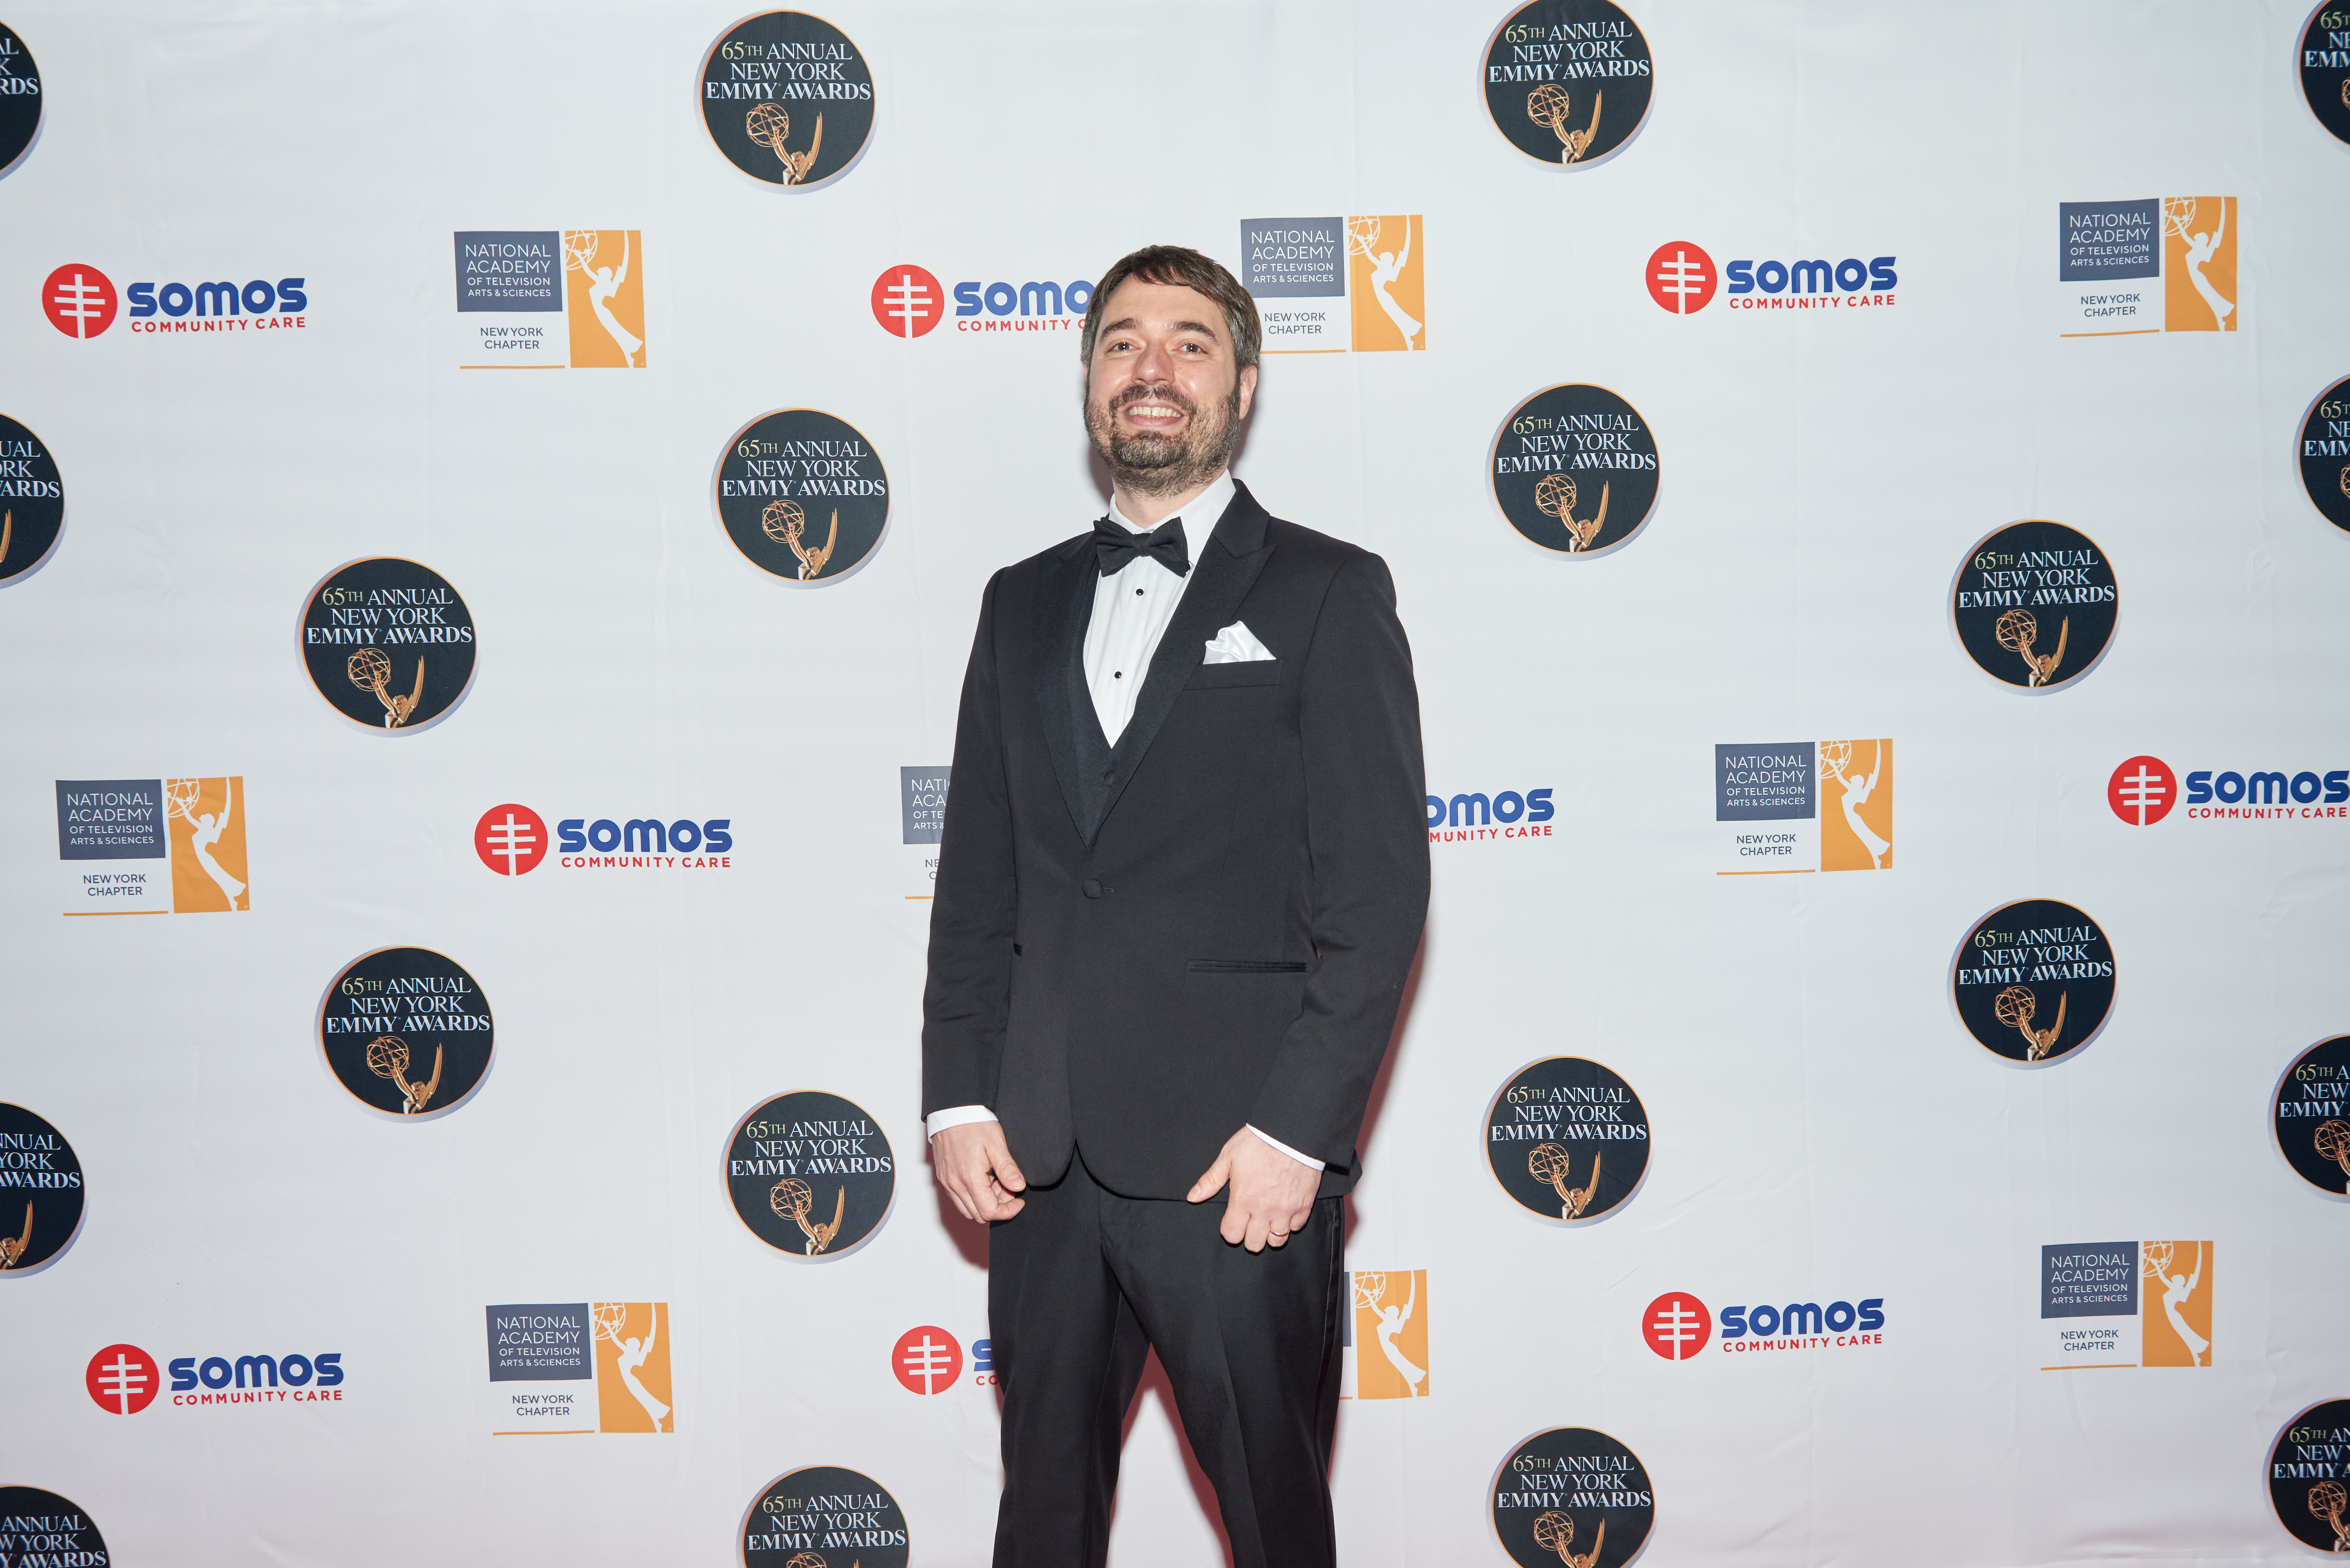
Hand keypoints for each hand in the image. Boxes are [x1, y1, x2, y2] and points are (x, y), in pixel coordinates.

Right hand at [931, 1121, 1026, 1222]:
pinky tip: (983, 1180)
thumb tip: (1019, 1186)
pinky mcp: (944, 1178)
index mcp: (970, 1178)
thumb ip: (1007, 1168)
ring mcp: (947, 1182)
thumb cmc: (973, 1124)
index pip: (990, 1212)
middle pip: (979, 1215)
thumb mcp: (996, 1143)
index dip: (1008, 1211)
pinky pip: (958, 1199)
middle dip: (998, 1207)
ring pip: (968, 1209)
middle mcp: (955, 1184)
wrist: (952, 1112)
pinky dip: (973, 1197)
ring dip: (985, 1203)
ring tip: (996, 1183)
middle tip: (1008, 1189)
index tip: (1019, 1200)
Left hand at [1186, 1128, 1318, 1251]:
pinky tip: (1285, 1209)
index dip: (1229, 1231)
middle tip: (1250, 1222)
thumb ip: (1211, 1180)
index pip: (1232, 1234)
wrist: (1291, 1131)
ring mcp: (1286, 1210)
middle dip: (1248, 1236)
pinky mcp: (1304, 1205)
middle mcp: (1264, 1210)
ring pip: (1277, 1240)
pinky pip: (1297, 1227)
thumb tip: (1193, 1197)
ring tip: (1268, 1219)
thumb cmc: (1259, 1141)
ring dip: (1270, 1233)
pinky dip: (1290, 1222)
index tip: (1232, 1221)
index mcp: (1243, 1200)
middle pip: (1254, 1244)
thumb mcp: (1228, 1157)